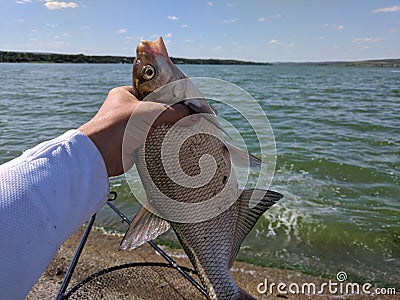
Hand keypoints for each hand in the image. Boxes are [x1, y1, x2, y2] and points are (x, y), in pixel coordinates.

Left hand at [78, 86, 193, 176]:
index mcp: (126, 94)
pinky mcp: (132, 144)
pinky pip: (152, 140)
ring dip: (167, 129)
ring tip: (185, 130)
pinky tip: (175, 142)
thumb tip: (193, 116)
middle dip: (171, 114)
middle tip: (187, 117)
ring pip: (154, 126)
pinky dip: (162, 142)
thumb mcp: (151, 112)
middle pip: (156, 109)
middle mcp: (126, 109)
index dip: (170, 95)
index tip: (185, 101)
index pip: (153, 91)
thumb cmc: (120, 124)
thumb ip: (174, 112)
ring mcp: (129, 127)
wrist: (101, 153)